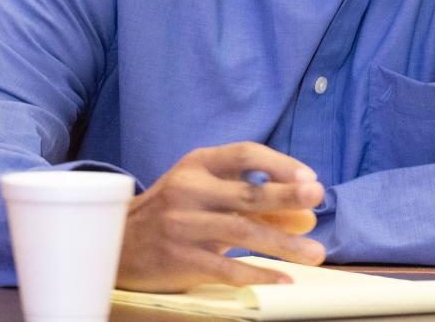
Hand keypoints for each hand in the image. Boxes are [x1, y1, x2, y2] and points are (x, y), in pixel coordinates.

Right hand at [116, 142, 325, 291]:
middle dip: (286, 195)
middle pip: (246, 192)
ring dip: (283, 243)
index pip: (244, 154)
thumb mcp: (206, 191)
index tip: (309, 177)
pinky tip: (283, 280)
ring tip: (315, 252)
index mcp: (198, 164)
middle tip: (317, 199)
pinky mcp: (179, 259)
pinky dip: (258, 274)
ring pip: (242, 231)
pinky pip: (225, 268)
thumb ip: (252, 200)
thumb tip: (305, 216)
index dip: (279, 163)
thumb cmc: (174, 210)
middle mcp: (190, 189)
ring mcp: (183, 225)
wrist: (118, 241)